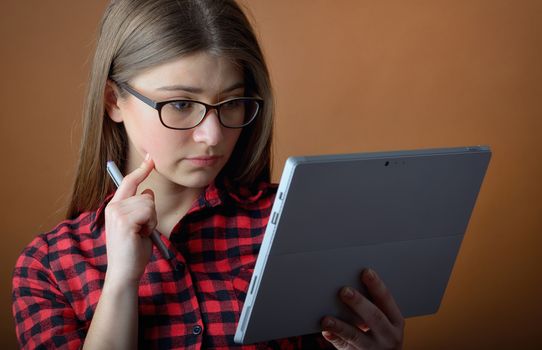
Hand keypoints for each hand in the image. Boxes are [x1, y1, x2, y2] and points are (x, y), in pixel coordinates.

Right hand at [104, 155, 156, 283]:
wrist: (124, 272)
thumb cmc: (133, 251)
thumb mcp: (138, 225)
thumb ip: (141, 208)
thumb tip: (148, 192)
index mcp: (114, 207)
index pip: (128, 182)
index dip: (141, 170)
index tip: (151, 158)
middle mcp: (113, 207)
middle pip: (145, 195)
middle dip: (151, 213)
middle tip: (143, 230)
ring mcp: (117, 214)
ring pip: (149, 204)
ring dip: (152, 220)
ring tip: (141, 234)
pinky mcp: (124, 221)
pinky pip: (149, 212)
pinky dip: (151, 225)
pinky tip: (141, 236)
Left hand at [321, 269, 403, 349]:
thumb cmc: (381, 334)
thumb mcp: (385, 321)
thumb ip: (373, 305)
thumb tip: (351, 283)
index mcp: (395, 320)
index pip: (386, 299)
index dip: (376, 285)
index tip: (366, 272)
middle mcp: (388, 335)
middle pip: (374, 317)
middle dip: (359, 303)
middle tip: (344, 291)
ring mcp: (374, 348)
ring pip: (356, 336)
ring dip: (341, 326)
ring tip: (327, 319)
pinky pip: (345, 347)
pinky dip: (335, 338)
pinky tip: (326, 332)